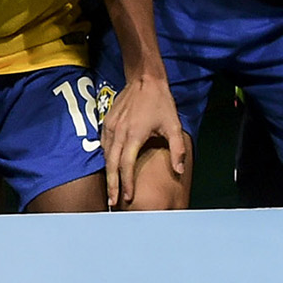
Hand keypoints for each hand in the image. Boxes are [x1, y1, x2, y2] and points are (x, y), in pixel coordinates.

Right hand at [101, 76, 186, 208]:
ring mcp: (110, 127)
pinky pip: (103, 144)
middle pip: (111, 164)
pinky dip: (106, 157)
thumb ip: (177, 150)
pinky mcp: (106, 122)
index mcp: (134, 135)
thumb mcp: (174, 125)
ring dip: (108, 172)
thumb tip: (178, 171)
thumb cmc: (161, 103)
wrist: (144, 80)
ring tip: (111, 187)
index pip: (126, 165)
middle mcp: (118, 133)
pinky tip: (109, 165)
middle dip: (111, 184)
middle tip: (112, 202)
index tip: (128, 197)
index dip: (127, 183)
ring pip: (105, 155)